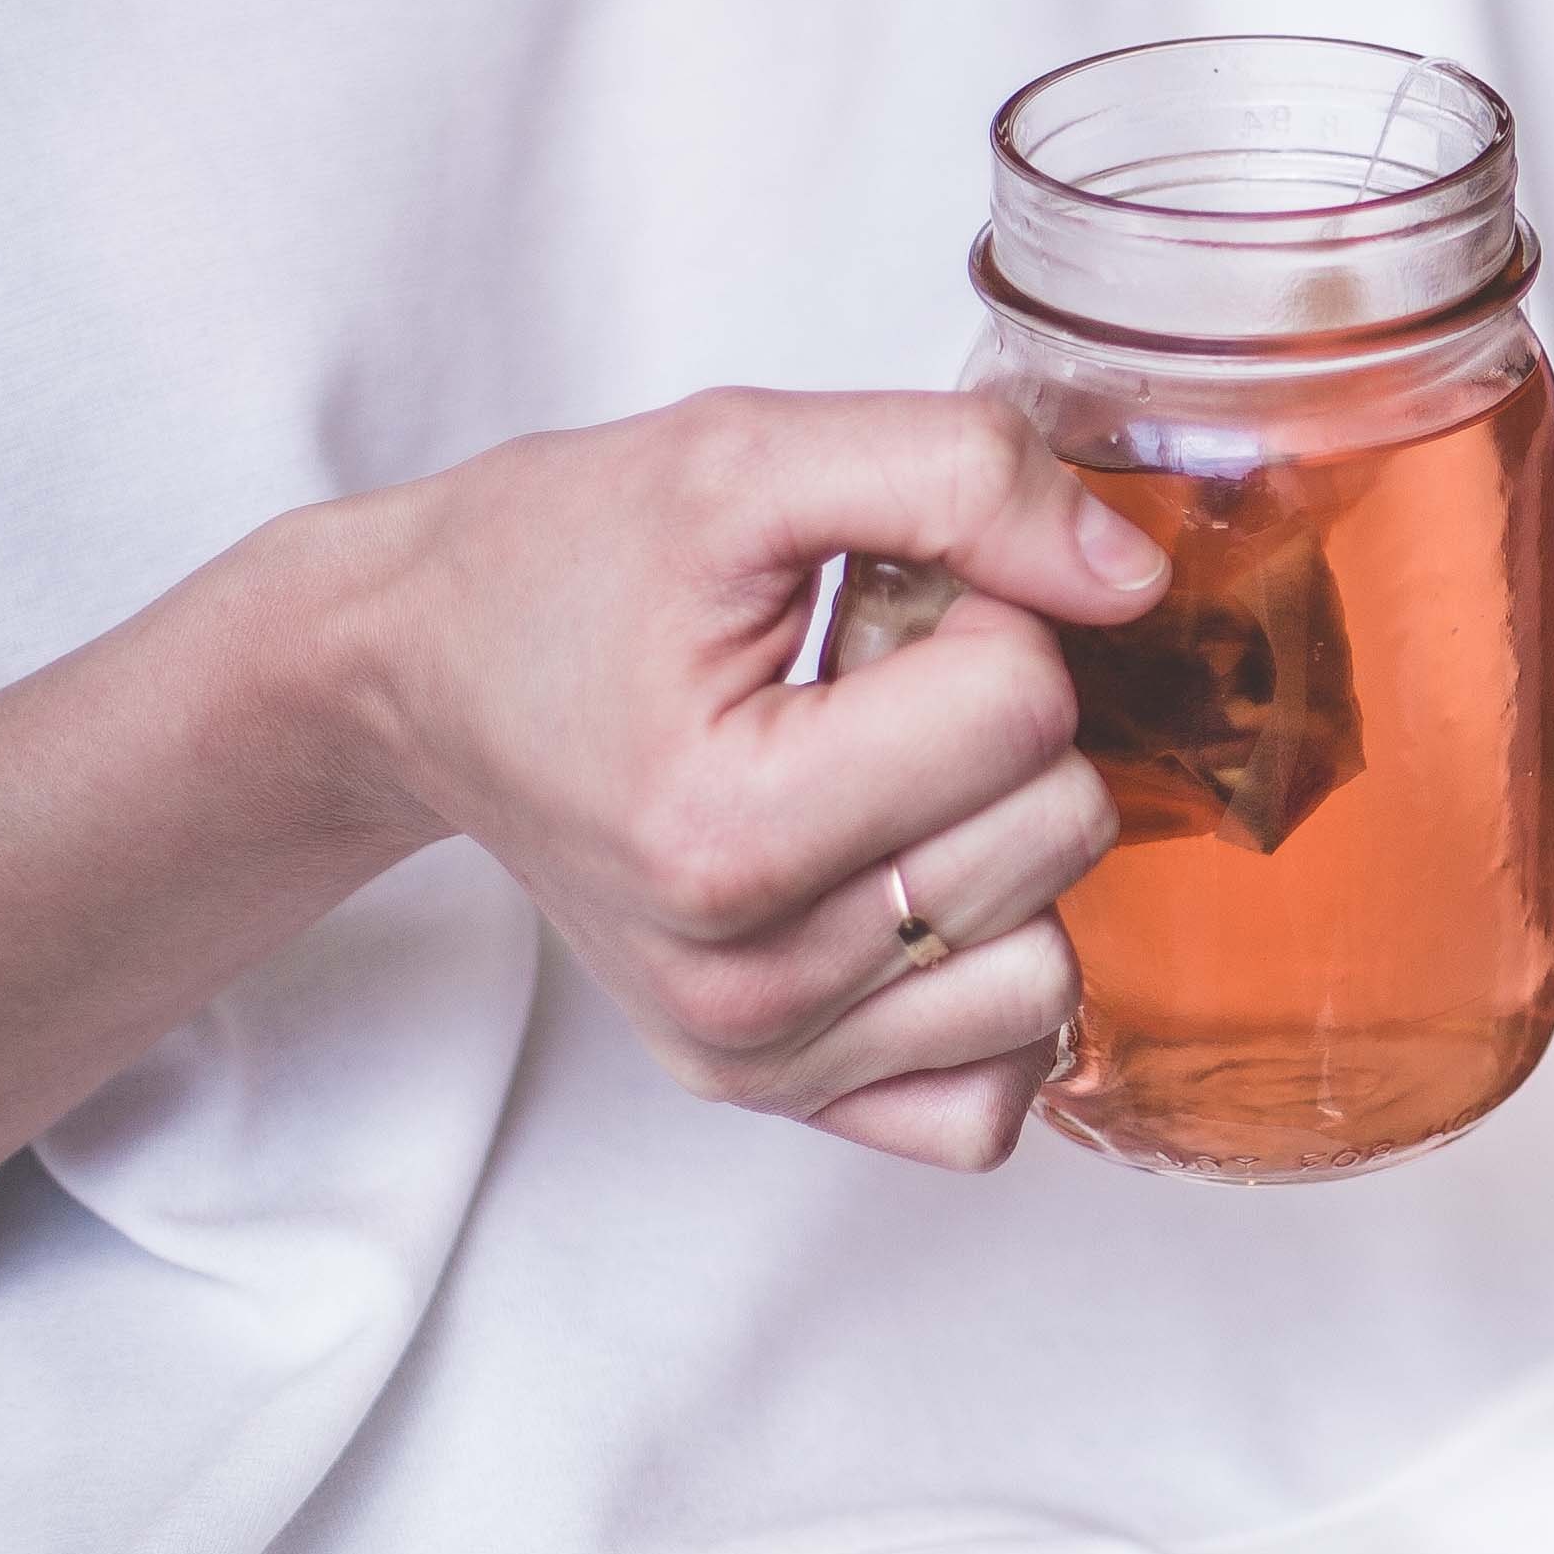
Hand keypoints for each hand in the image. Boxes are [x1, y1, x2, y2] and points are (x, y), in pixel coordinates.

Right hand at [330, 390, 1166, 1166]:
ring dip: (1000, 853)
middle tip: (863, 690)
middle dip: (998, 729)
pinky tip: (908, 895)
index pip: (1026, 708)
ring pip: (1055, 970)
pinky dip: (983, 989)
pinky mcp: (780, 1098)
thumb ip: (959, 476)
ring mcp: (758, 1059)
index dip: (985, 617)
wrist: (422, 671)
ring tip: (871, 784)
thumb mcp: (745, 455)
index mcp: (723, 826)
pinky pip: (994, 1097)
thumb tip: (1131, 579)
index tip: (878, 608)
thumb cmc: (563, 564)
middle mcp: (739, 981)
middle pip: (1060, 832)